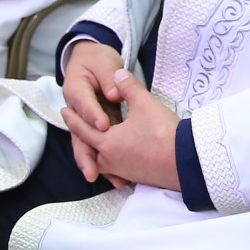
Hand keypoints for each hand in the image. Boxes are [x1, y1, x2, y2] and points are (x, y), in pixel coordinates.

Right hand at [60, 41, 125, 181]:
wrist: (92, 61)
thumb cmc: (97, 60)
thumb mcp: (103, 62)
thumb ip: (108, 76)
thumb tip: (114, 93)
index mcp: (75, 89)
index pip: (84, 103)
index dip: (93, 114)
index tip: (104, 125)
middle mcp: (77, 110)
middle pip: (79, 135)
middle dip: (86, 155)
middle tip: (93, 173)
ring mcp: (87, 122)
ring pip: (89, 146)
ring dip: (98, 166)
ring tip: (114, 182)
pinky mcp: (99, 128)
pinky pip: (102, 146)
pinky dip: (110, 162)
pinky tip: (123, 176)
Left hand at [62, 67, 178, 191]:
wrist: (186, 161)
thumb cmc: (162, 132)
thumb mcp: (144, 103)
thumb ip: (128, 86)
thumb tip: (119, 73)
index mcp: (106, 142)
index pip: (82, 128)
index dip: (73, 118)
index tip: (64, 110)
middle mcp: (110, 160)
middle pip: (89, 148)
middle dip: (81, 136)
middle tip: (76, 126)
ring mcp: (123, 171)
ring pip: (101, 161)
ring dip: (96, 151)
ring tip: (94, 142)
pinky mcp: (136, 177)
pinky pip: (115, 169)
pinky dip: (110, 161)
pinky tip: (117, 156)